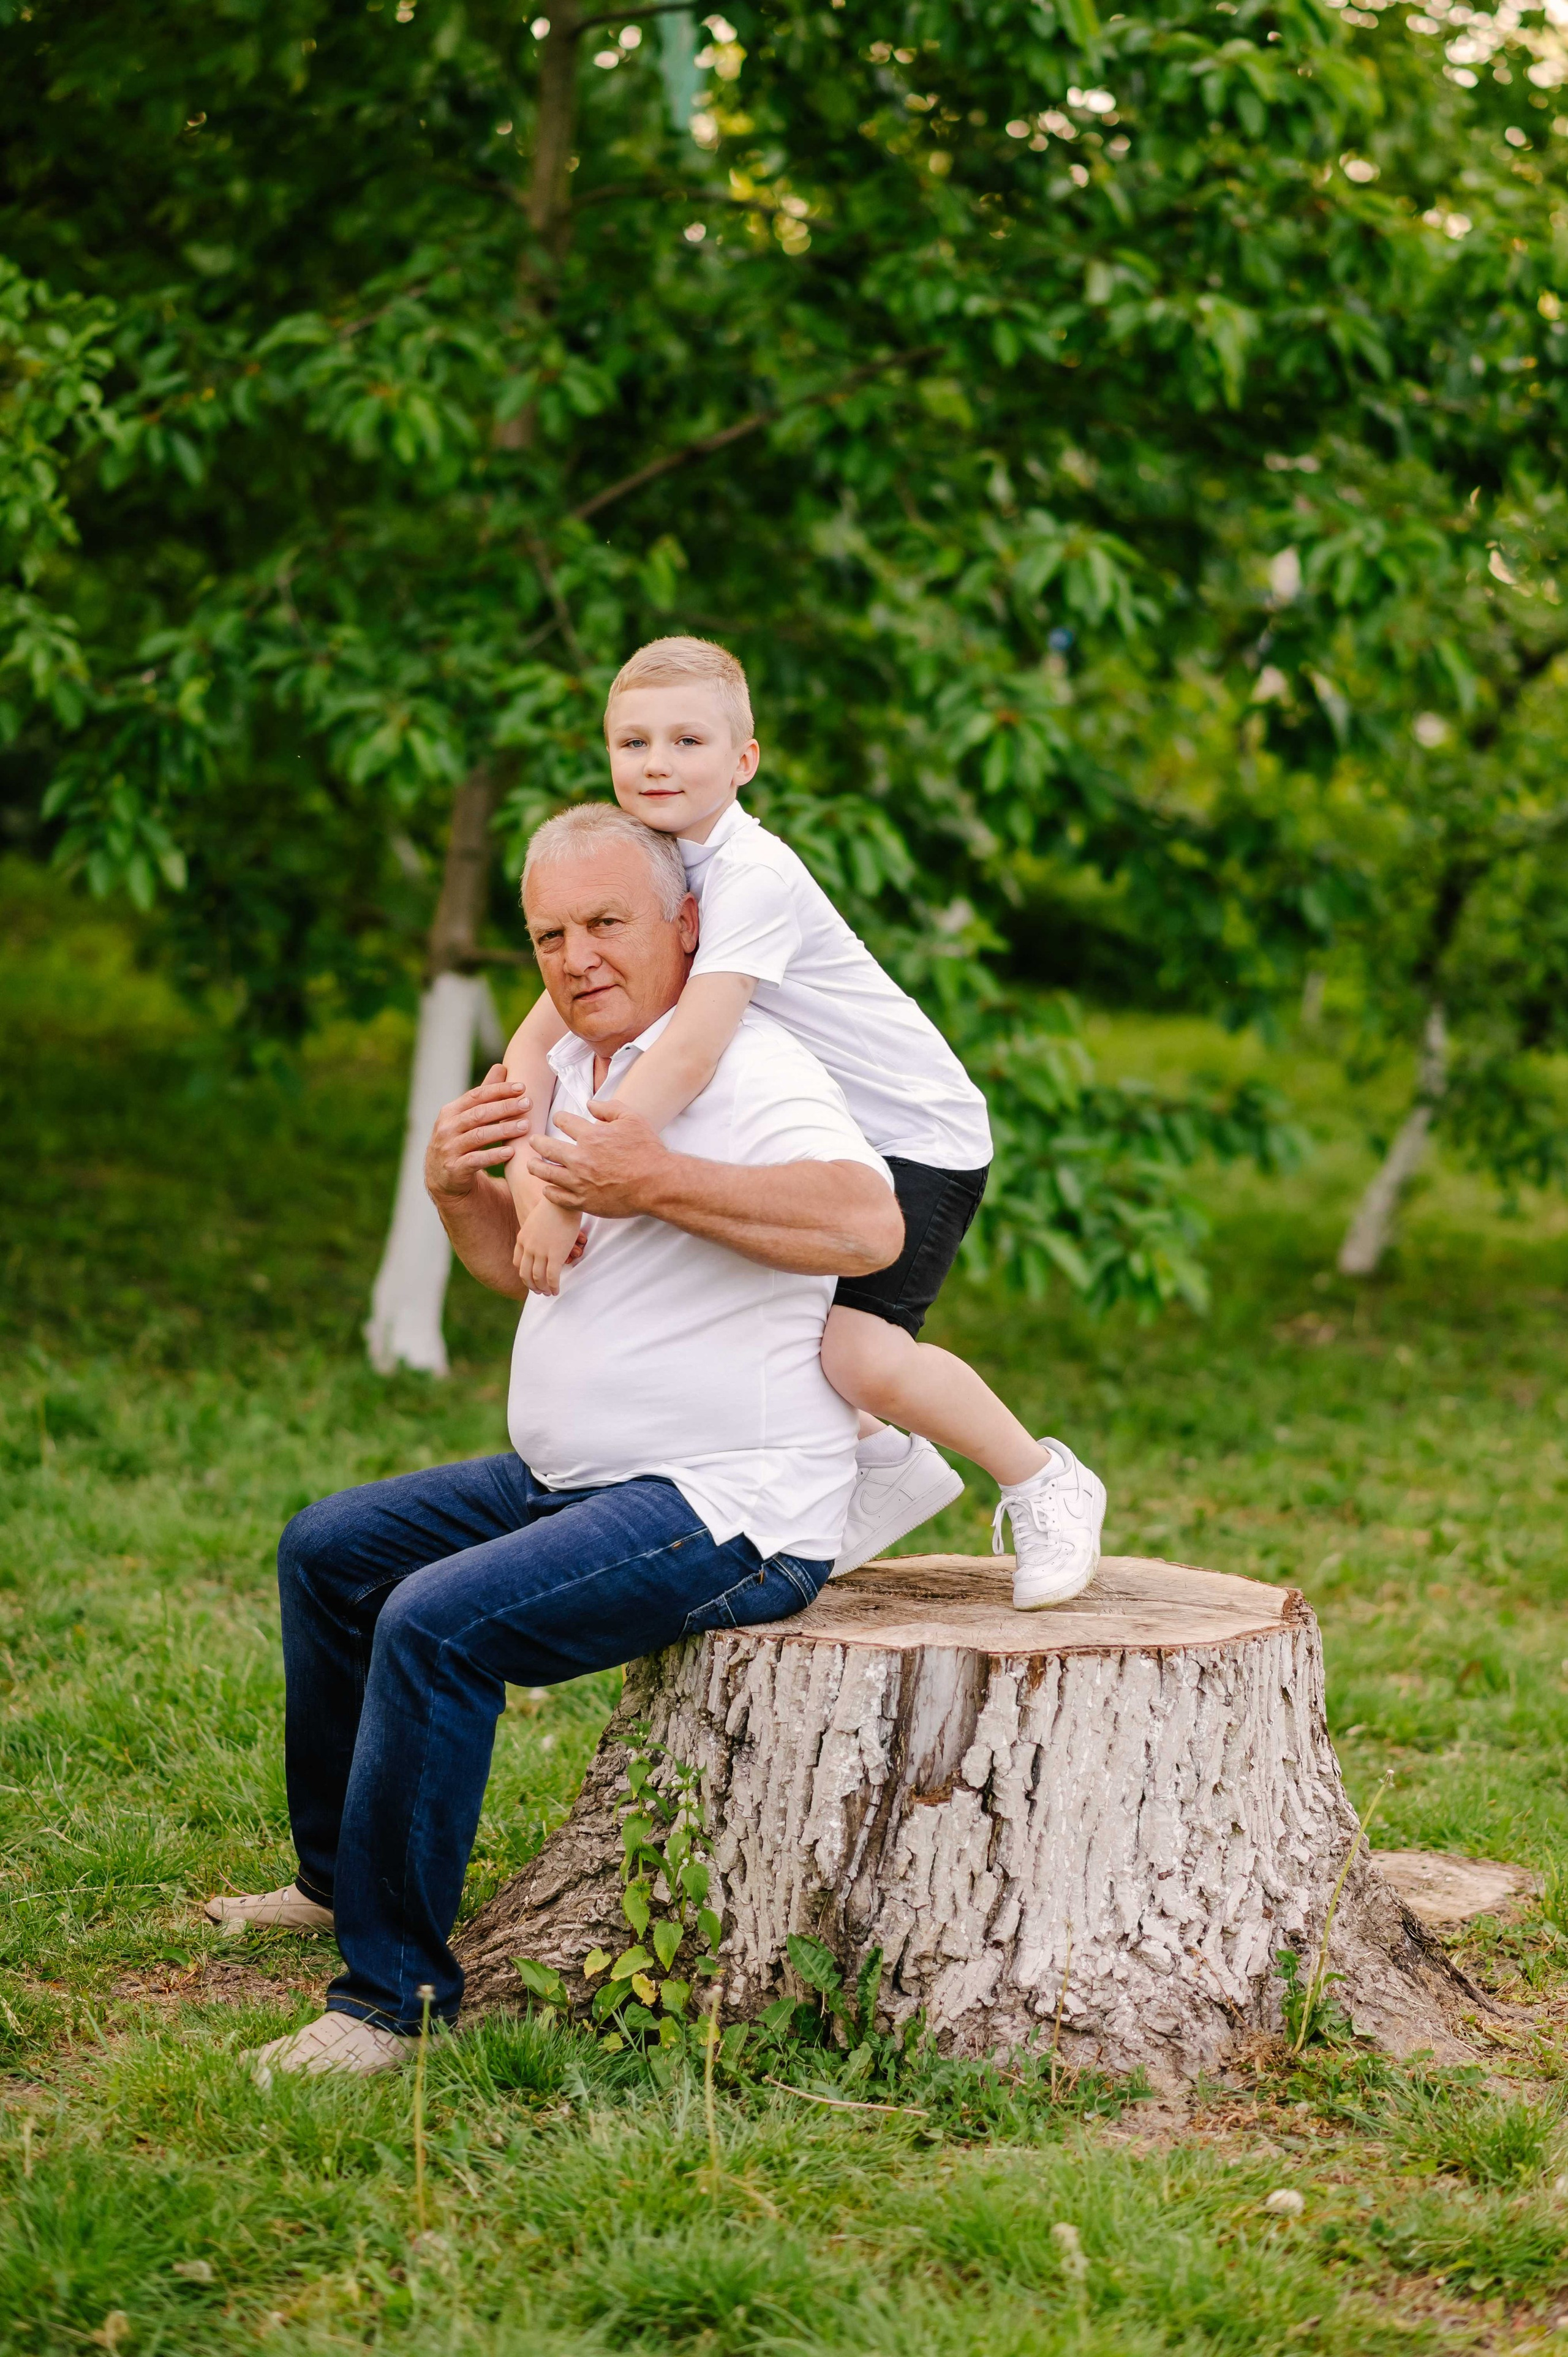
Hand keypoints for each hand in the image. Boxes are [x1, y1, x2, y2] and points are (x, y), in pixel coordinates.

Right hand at [425, 1067, 529, 1200]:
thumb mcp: (468, 1116)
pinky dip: (493, 1156)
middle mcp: (447, 1128)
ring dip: (504, 1130)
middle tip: (528, 1104)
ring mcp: (449, 1148)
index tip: (522, 1087)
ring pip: (479, 1136)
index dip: (499, 1090)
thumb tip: (501, 1067)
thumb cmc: (461, 1140)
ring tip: (525, 1126)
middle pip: (479, 1113)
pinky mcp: (455, 1169)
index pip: (476, 1095)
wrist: (442, 1178)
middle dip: (505, 1107)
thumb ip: (484, 1094)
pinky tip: (511, 1152)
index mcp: (451, 1111)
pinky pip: (476, 1160)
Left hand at [514, 1195, 586, 1295]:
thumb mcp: (537, 1219)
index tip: (532, 1278)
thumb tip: (544, 1238)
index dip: (524, 1273)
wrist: (562, 1199)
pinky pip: (552, 1277)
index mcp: (523, 1238)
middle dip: (532, 1286)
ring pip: (538, 1278)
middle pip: (525, 1274)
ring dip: (543, 1289)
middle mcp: (529, 1247)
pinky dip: (553, 1287)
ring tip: (548, 1293)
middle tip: (539, 1291)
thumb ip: (536, 1231)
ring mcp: (541, 1252)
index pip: (518, 1262)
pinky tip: (557, 1291)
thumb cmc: (555, 1205)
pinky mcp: (555, 1255)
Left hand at [527, 1099, 670, 1218]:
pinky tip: (548, 1188)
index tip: (559, 1120)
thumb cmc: (647, 1151)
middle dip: (537, 1141)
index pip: (563, 1121)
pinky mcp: (583, 1201)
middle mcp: (580, 1158)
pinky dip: (549, 1191)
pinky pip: (556, 1197)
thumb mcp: (632, 1120)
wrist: (658, 1183)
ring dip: (535, 1166)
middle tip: (534, 1141)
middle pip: (545, 1147)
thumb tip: (590, 1104)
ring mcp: (579, 1182)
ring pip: (545, 1172)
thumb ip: (609, 1108)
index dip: (559, 1118)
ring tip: (532, 1164)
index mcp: (590, 1136)